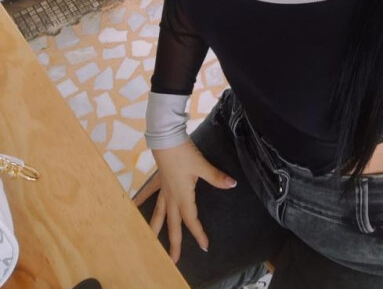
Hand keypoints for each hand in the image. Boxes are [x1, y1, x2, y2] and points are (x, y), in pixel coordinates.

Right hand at [136, 140, 237, 263]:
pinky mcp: (159, 180)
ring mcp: (163, 189)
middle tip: (173, 260)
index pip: (192, 220)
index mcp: (183, 196)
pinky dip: (141, 200)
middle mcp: (171, 197)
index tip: (204, 246)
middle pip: (173, 224)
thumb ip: (216, 177)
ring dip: (155, 229)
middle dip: (174, 243)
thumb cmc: (184, 153)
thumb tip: (232, 184)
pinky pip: (150, 193)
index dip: (198, 233)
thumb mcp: (202, 166)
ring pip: (158, 214)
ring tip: (150, 242)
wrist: (166, 140)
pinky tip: (132, 207)